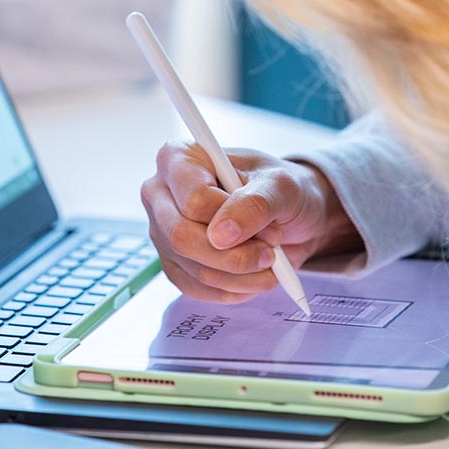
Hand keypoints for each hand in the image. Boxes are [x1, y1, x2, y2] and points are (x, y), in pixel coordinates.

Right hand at [141, 141, 360, 303]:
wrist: (287, 214)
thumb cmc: (279, 188)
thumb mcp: (280, 186)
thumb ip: (254, 204)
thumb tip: (221, 235)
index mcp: (180, 158)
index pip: (194, 200)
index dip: (234, 220)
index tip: (269, 228)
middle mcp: (161, 193)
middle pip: (182, 237)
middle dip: (234, 256)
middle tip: (270, 254)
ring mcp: (163, 230)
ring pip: (192, 267)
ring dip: (240, 276)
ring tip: (269, 263)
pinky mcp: (172, 262)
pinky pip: (194, 288)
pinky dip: (232, 290)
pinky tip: (252, 277)